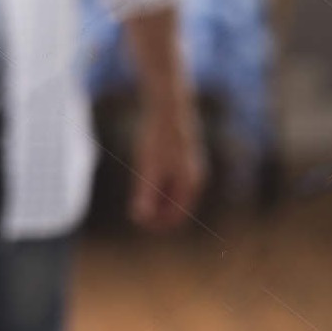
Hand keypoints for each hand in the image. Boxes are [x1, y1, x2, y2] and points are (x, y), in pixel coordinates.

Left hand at [128, 100, 206, 231]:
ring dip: (159, 201)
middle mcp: (194, 177)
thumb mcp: (148, 167)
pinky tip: (145, 181)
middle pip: (178, 205)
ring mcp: (191, 166)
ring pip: (176, 192)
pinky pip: (174, 180)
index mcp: (190, 183)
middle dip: (159, 214)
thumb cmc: (157, 137)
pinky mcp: (183, 156)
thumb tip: (140, 217)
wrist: (167, 106)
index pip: (178, 215)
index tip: (139, 224)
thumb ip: (145, 193)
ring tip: (139, 201)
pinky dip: (161, 187)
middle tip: (136, 215)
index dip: (159, 224)